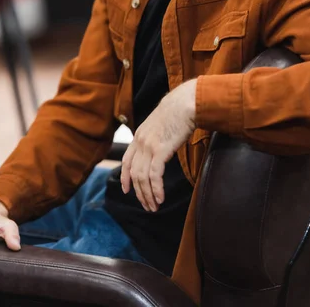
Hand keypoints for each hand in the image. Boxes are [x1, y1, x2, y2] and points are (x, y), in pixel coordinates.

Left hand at [121, 79, 196, 211]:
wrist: (184, 103)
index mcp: (139, 136)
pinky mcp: (160, 150)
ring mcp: (148, 146)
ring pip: (142, 178)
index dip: (125, 177)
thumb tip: (160, 148)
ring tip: (154, 206)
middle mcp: (140, 141)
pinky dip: (156, 189)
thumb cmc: (177, 112)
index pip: (126, 161)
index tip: (127, 191)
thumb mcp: (160, 125)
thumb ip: (156, 137)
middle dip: (139, 193)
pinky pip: (154, 176)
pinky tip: (160, 198)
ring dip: (148, 195)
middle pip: (134, 174)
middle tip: (147, 206)